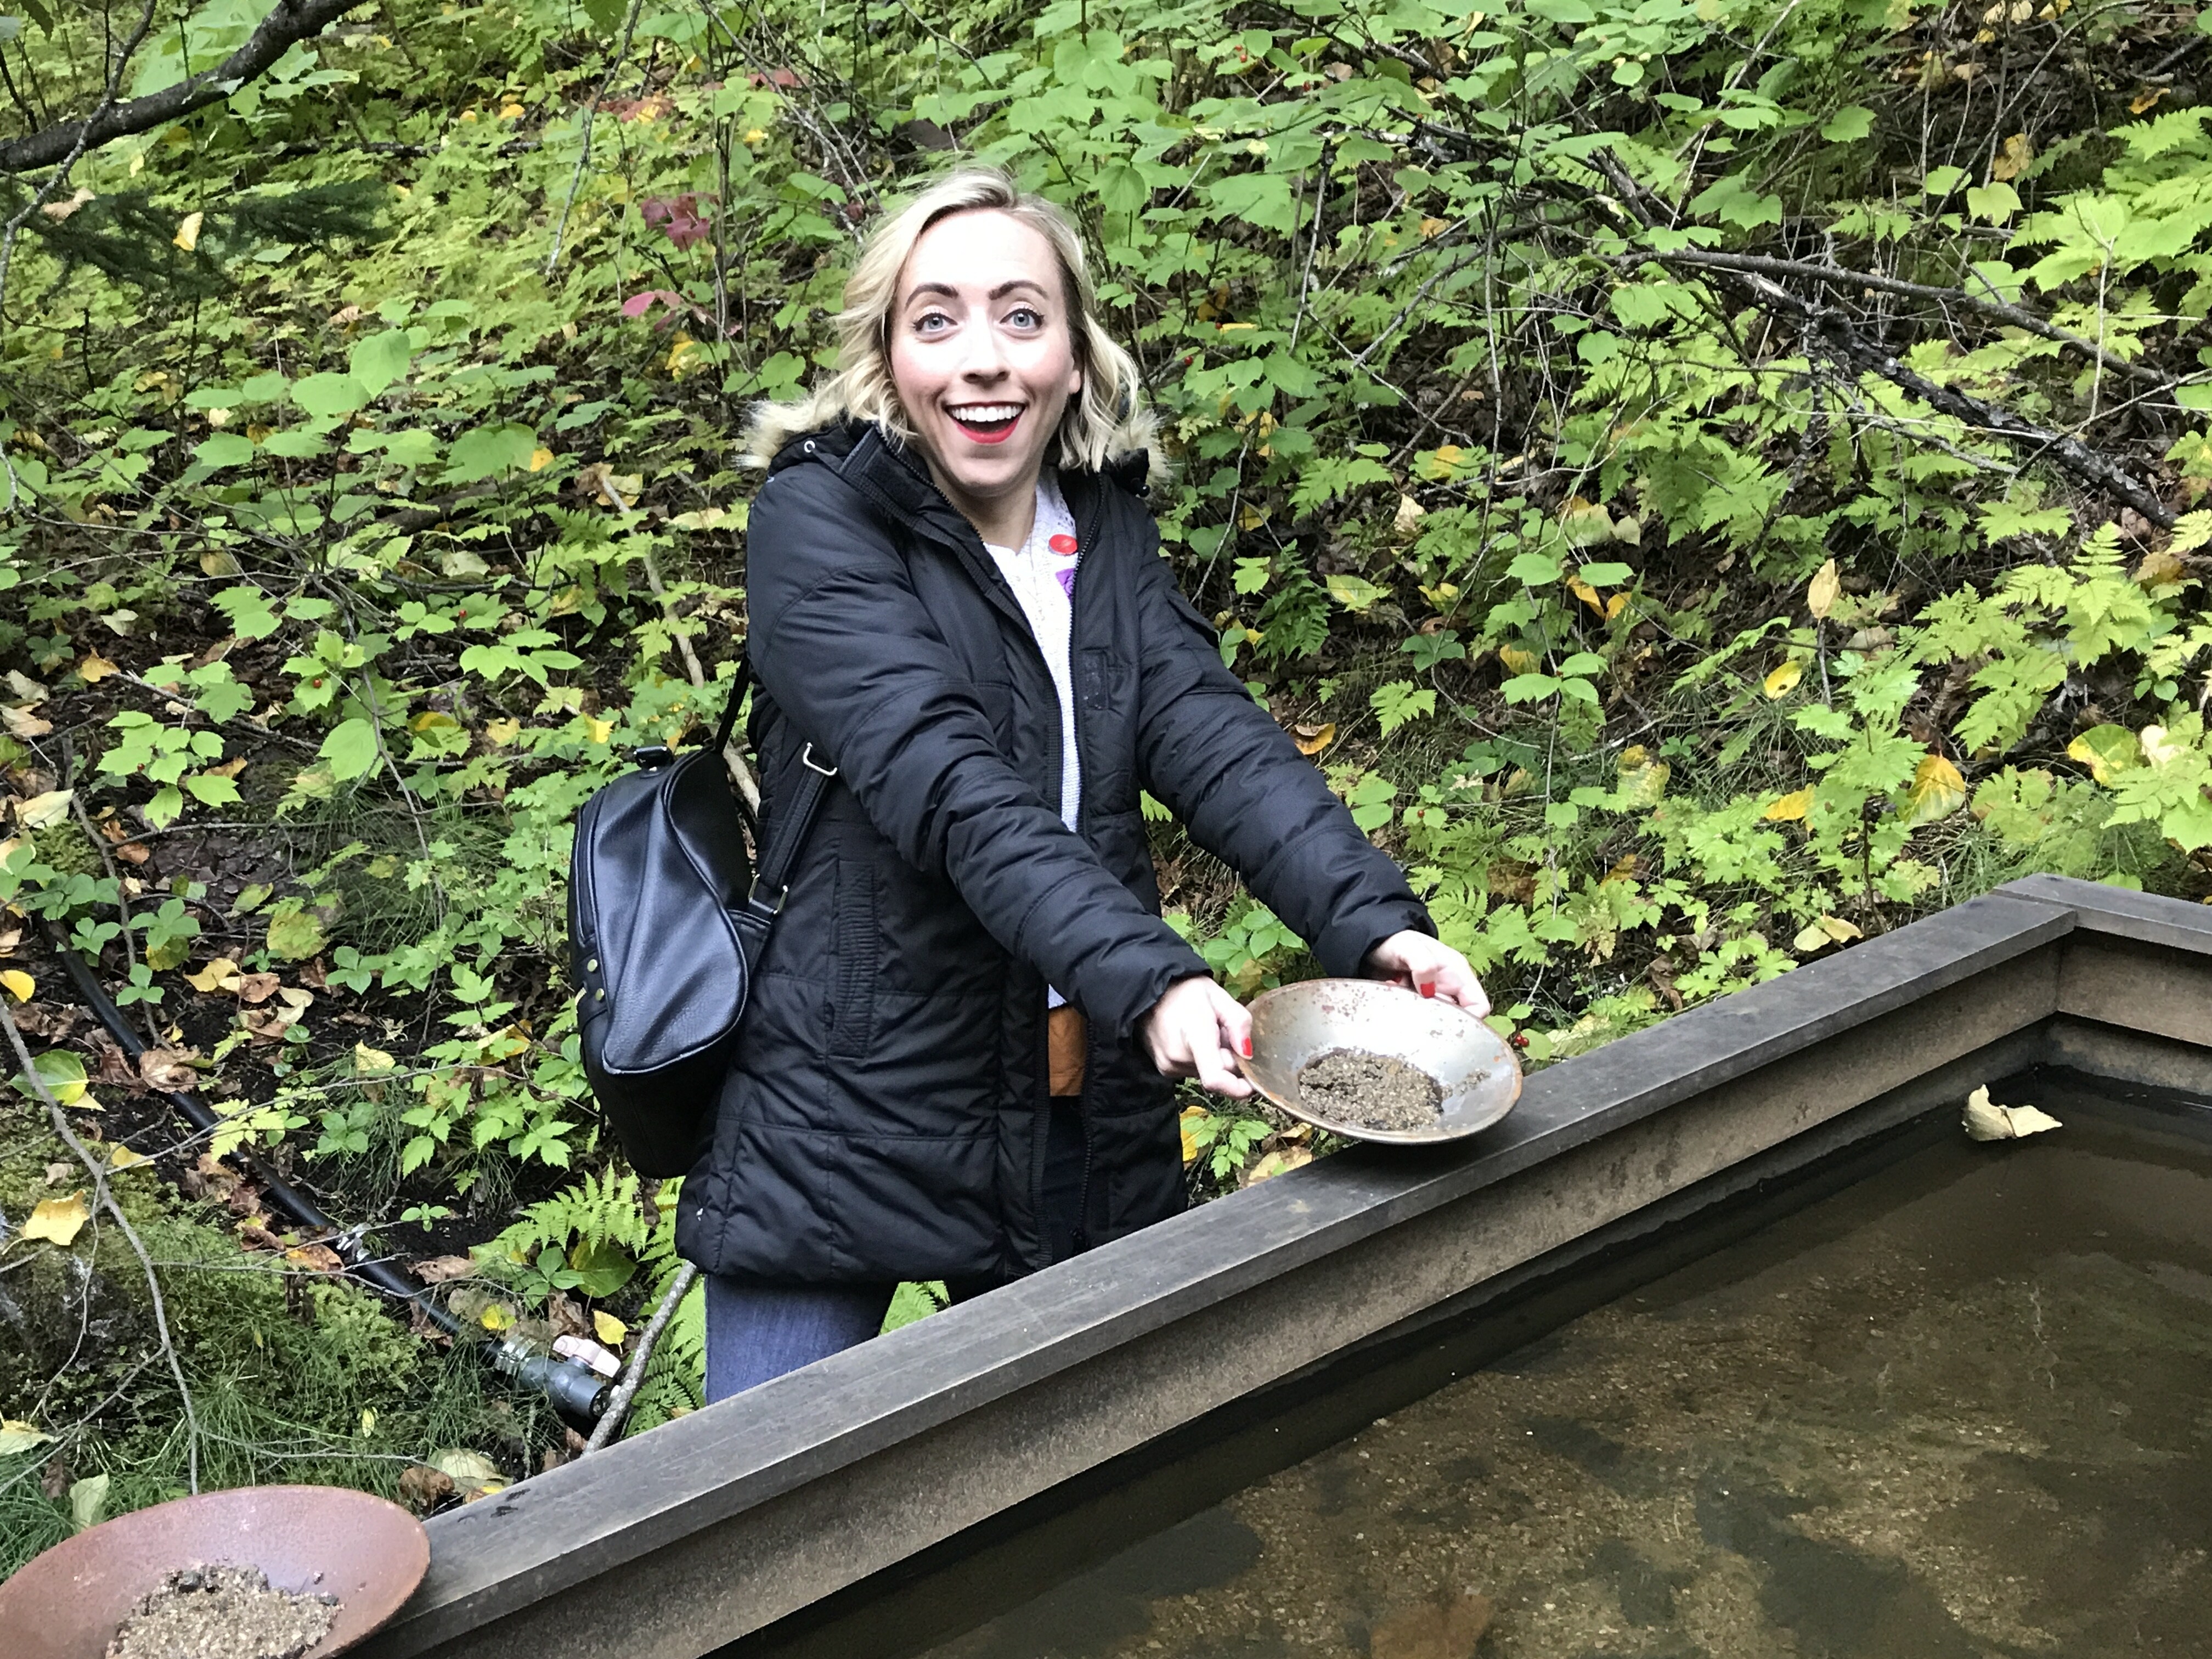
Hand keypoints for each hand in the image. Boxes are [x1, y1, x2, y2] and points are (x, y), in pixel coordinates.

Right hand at [1139, 975, 1253, 1097]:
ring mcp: (1168, 1066)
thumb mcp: (1218, 996)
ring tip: (1207, 1033)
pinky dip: (1201, 1060)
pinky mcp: (1164, 1069)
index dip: (1238, 1088)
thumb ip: (1238, 1022)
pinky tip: (1193, 1039)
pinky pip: (1193, 1071)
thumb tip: (1248, 1053)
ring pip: (1207, 1073)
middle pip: (1218, 1074)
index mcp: (1195, 1036)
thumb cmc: (1185, 991)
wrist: (1147, 992)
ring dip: (1215, 1059)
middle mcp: (1178, 1057)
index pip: (1216, 1078)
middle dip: (1230, 1059)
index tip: (1252, 1081)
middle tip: (1226, 1034)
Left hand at [1362, 931, 1489, 1016]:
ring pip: (1436, 1019)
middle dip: (1436, 1018)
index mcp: (1457, 973)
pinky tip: (1392, 998)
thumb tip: (1429, 990)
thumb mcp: (1409, 946)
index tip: (1445, 1021)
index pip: (1479, 1005)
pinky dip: (1405, 1012)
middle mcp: (1448, 986)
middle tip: (1415, 1007)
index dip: (1469, 1018)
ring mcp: (1433, 995)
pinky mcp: (1417, 1002)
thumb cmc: (1393, 941)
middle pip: (1457, 1017)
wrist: (1372, 943)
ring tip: (1400, 998)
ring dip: (1417, 1015)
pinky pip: (1417, 1016)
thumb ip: (1422, 964)